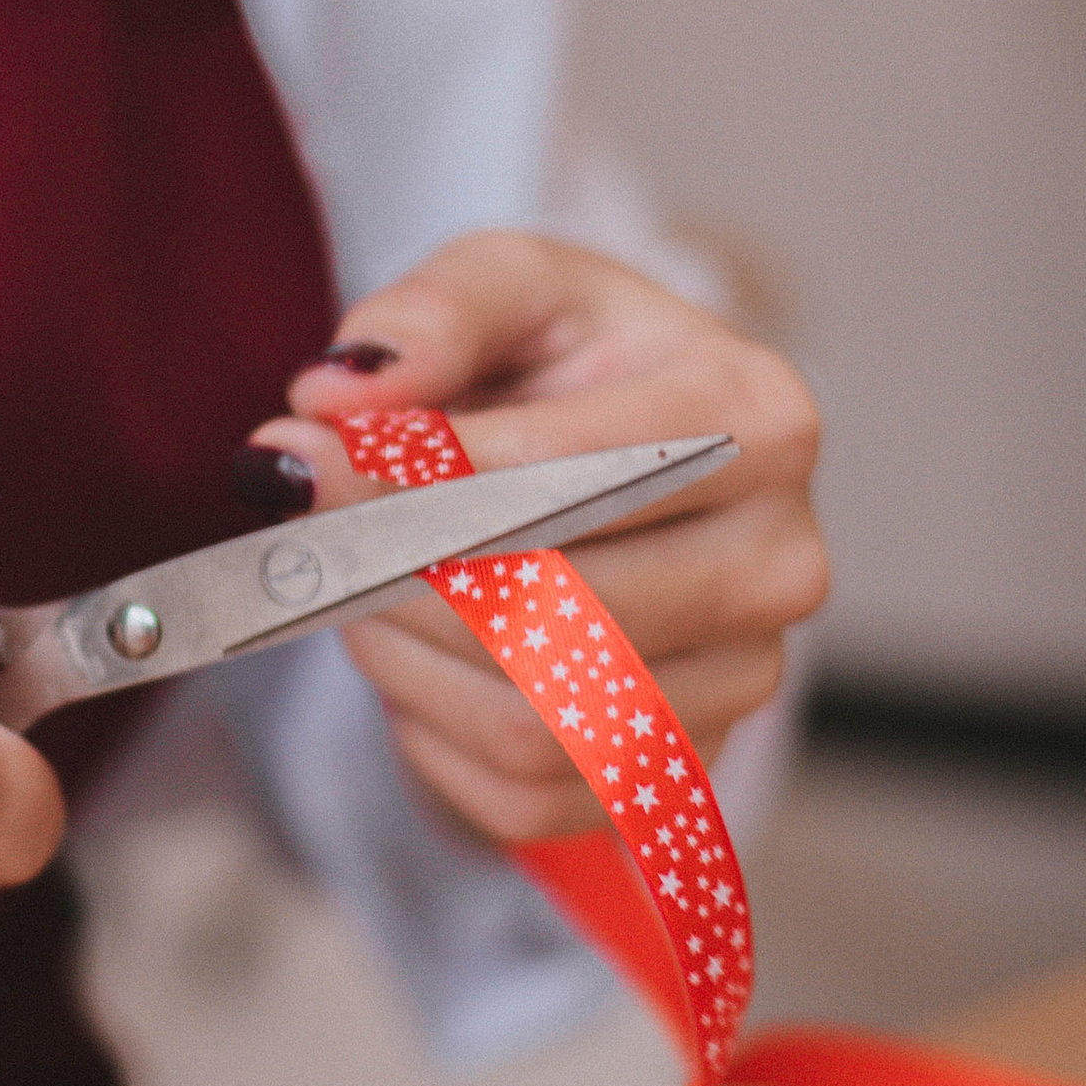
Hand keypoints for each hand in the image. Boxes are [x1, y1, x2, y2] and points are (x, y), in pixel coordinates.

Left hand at [241, 233, 825, 842]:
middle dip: (400, 573)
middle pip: (556, 611)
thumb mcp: (512, 287)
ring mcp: (743, 684)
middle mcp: (778, 563)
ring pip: (531, 721)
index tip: (307, 458)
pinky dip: (432, 734)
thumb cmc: (572, 368)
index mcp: (760, 418)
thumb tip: (341, 395)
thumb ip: (433, 312)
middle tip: (308, 532)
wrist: (623, 467)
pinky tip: (417, 655)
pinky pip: (522, 797)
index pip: (577, 473)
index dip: (424, 476)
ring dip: (405, 657)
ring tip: (363, 585)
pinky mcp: (680, 776)